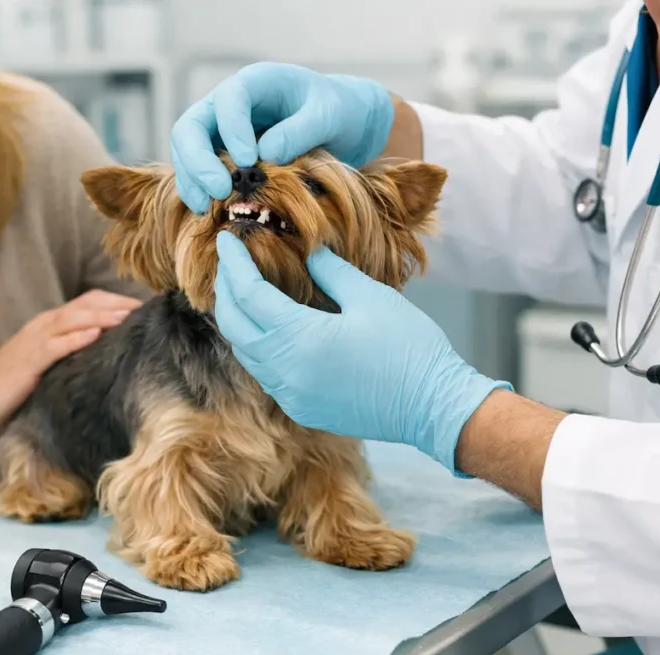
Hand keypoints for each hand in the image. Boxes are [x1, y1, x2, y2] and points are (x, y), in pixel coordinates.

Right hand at [0, 289, 141, 441]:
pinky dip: (76, 337)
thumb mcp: (45, 367)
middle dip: (117, 303)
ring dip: (103, 315)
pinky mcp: (27, 362)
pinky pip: (55, 345)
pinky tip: (97, 335)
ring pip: (74, 318)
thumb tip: (103, 356)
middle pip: (87, 304)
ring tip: (130, 316)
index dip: (116, 301)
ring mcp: (33, 342)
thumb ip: (69, 356)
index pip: (88, 303)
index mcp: (48, 326)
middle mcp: (42, 326)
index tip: (144, 308)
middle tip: (147, 308)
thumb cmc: (8, 389)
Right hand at [171, 62, 394, 212]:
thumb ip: (301, 130)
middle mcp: (228, 105)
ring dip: (191, 180)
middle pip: (192, 126)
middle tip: (220, 191)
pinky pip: (197, 171)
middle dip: (198, 160)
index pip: (229, 100)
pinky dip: (197, 190)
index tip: (248, 161)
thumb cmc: (338, 113)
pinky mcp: (221, 156)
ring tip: (206, 208)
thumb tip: (266, 154)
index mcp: (256, 83)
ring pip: (186, 151)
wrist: (343, 125)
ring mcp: (220, 131)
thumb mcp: (329, 116)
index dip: (232, 130)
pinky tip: (207, 211)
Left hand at [213, 232, 510, 471]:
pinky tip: (268, 328)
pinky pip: (265, 374)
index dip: (233, 264)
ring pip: (246, 352)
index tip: (225, 239)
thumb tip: (309, 251)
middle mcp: (286, 371)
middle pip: (234, 326)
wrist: (434, 408)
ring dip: (238, 320)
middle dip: (227, 290)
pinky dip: (257, 346)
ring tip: (243, 290)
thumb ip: (330, 271)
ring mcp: (292, 395)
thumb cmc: (410, 349)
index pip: (248, 294)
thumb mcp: (370, 297)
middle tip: (229, 262)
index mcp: (299, 338)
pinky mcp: (303, 408)